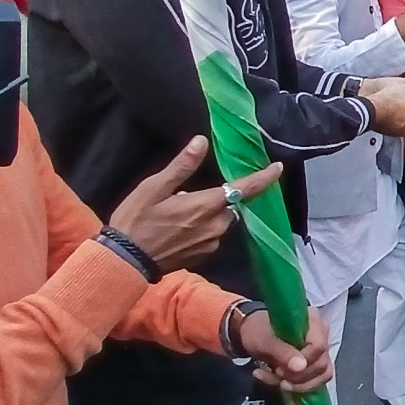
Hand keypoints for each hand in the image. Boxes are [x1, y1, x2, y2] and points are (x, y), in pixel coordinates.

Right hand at [109, 137, 283, 272]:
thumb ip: (182, 166)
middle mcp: (216, 226)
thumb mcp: (154, 187)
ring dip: (210, 214)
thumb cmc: (136, 221)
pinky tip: (180, 229)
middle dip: (221, 197)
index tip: (279, 168)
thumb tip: (202, 142)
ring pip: (221, 221)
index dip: (264, 178)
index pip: (245, 188)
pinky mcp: (204, 256)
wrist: (126, 262)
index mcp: (206, 205)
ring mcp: (211, 244)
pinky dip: (203, 228)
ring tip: (179, 213)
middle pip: (231, 205)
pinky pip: (212, 236)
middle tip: (191, 195)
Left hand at [240, 306, 333, 392]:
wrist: (253, 334)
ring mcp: (321, 349)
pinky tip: (278, 382)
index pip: (319, 346)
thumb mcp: (264, 340)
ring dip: (297, 384)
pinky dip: (297, 387)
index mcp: (313, 319)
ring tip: (274, 378)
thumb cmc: (258, 331)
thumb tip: (300, 367)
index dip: (303, 362)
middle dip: (297, 376)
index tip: (279, 368)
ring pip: (322, 375)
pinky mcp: (317, 362)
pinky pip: (317, 380)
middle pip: (321, 364)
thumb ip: (282, 352)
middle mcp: (322, 333)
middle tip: (275, 373)